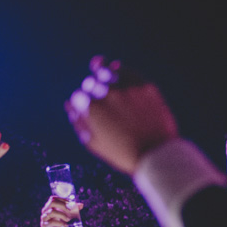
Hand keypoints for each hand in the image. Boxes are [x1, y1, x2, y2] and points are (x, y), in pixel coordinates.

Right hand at [39, 196, 82, 226]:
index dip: (62, 199)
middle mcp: (45, 211)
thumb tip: (81, 205)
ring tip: (68, 219)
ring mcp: (44, 218)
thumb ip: (73, 210)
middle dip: (63, 205)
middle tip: (70, 210)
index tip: (70, 203)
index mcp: (49, 207)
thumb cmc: (62, 224)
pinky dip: (60, 223)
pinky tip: (65, 225)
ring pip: (52, 212)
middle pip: (52, 203)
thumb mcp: (67, 216)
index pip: (53, 198)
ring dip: (62, 215)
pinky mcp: (44, 225)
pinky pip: (52, 222)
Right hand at [65, 56, 177, 174]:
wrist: (157, 155)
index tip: (87, 107)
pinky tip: (117, 70)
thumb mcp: (94, 144)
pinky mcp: (144, 86)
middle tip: (97, 96)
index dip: (81, 102)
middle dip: (91, 89)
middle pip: (91, 82)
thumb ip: (79, 122)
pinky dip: (120, 71)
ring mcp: (127, 88)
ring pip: (107, 71)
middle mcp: (107, 94)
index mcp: (91, 108)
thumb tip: (70, 105)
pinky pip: (127, 71)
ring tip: (101, 73)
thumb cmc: (124, 154)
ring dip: (102, 73)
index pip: (78, 96)